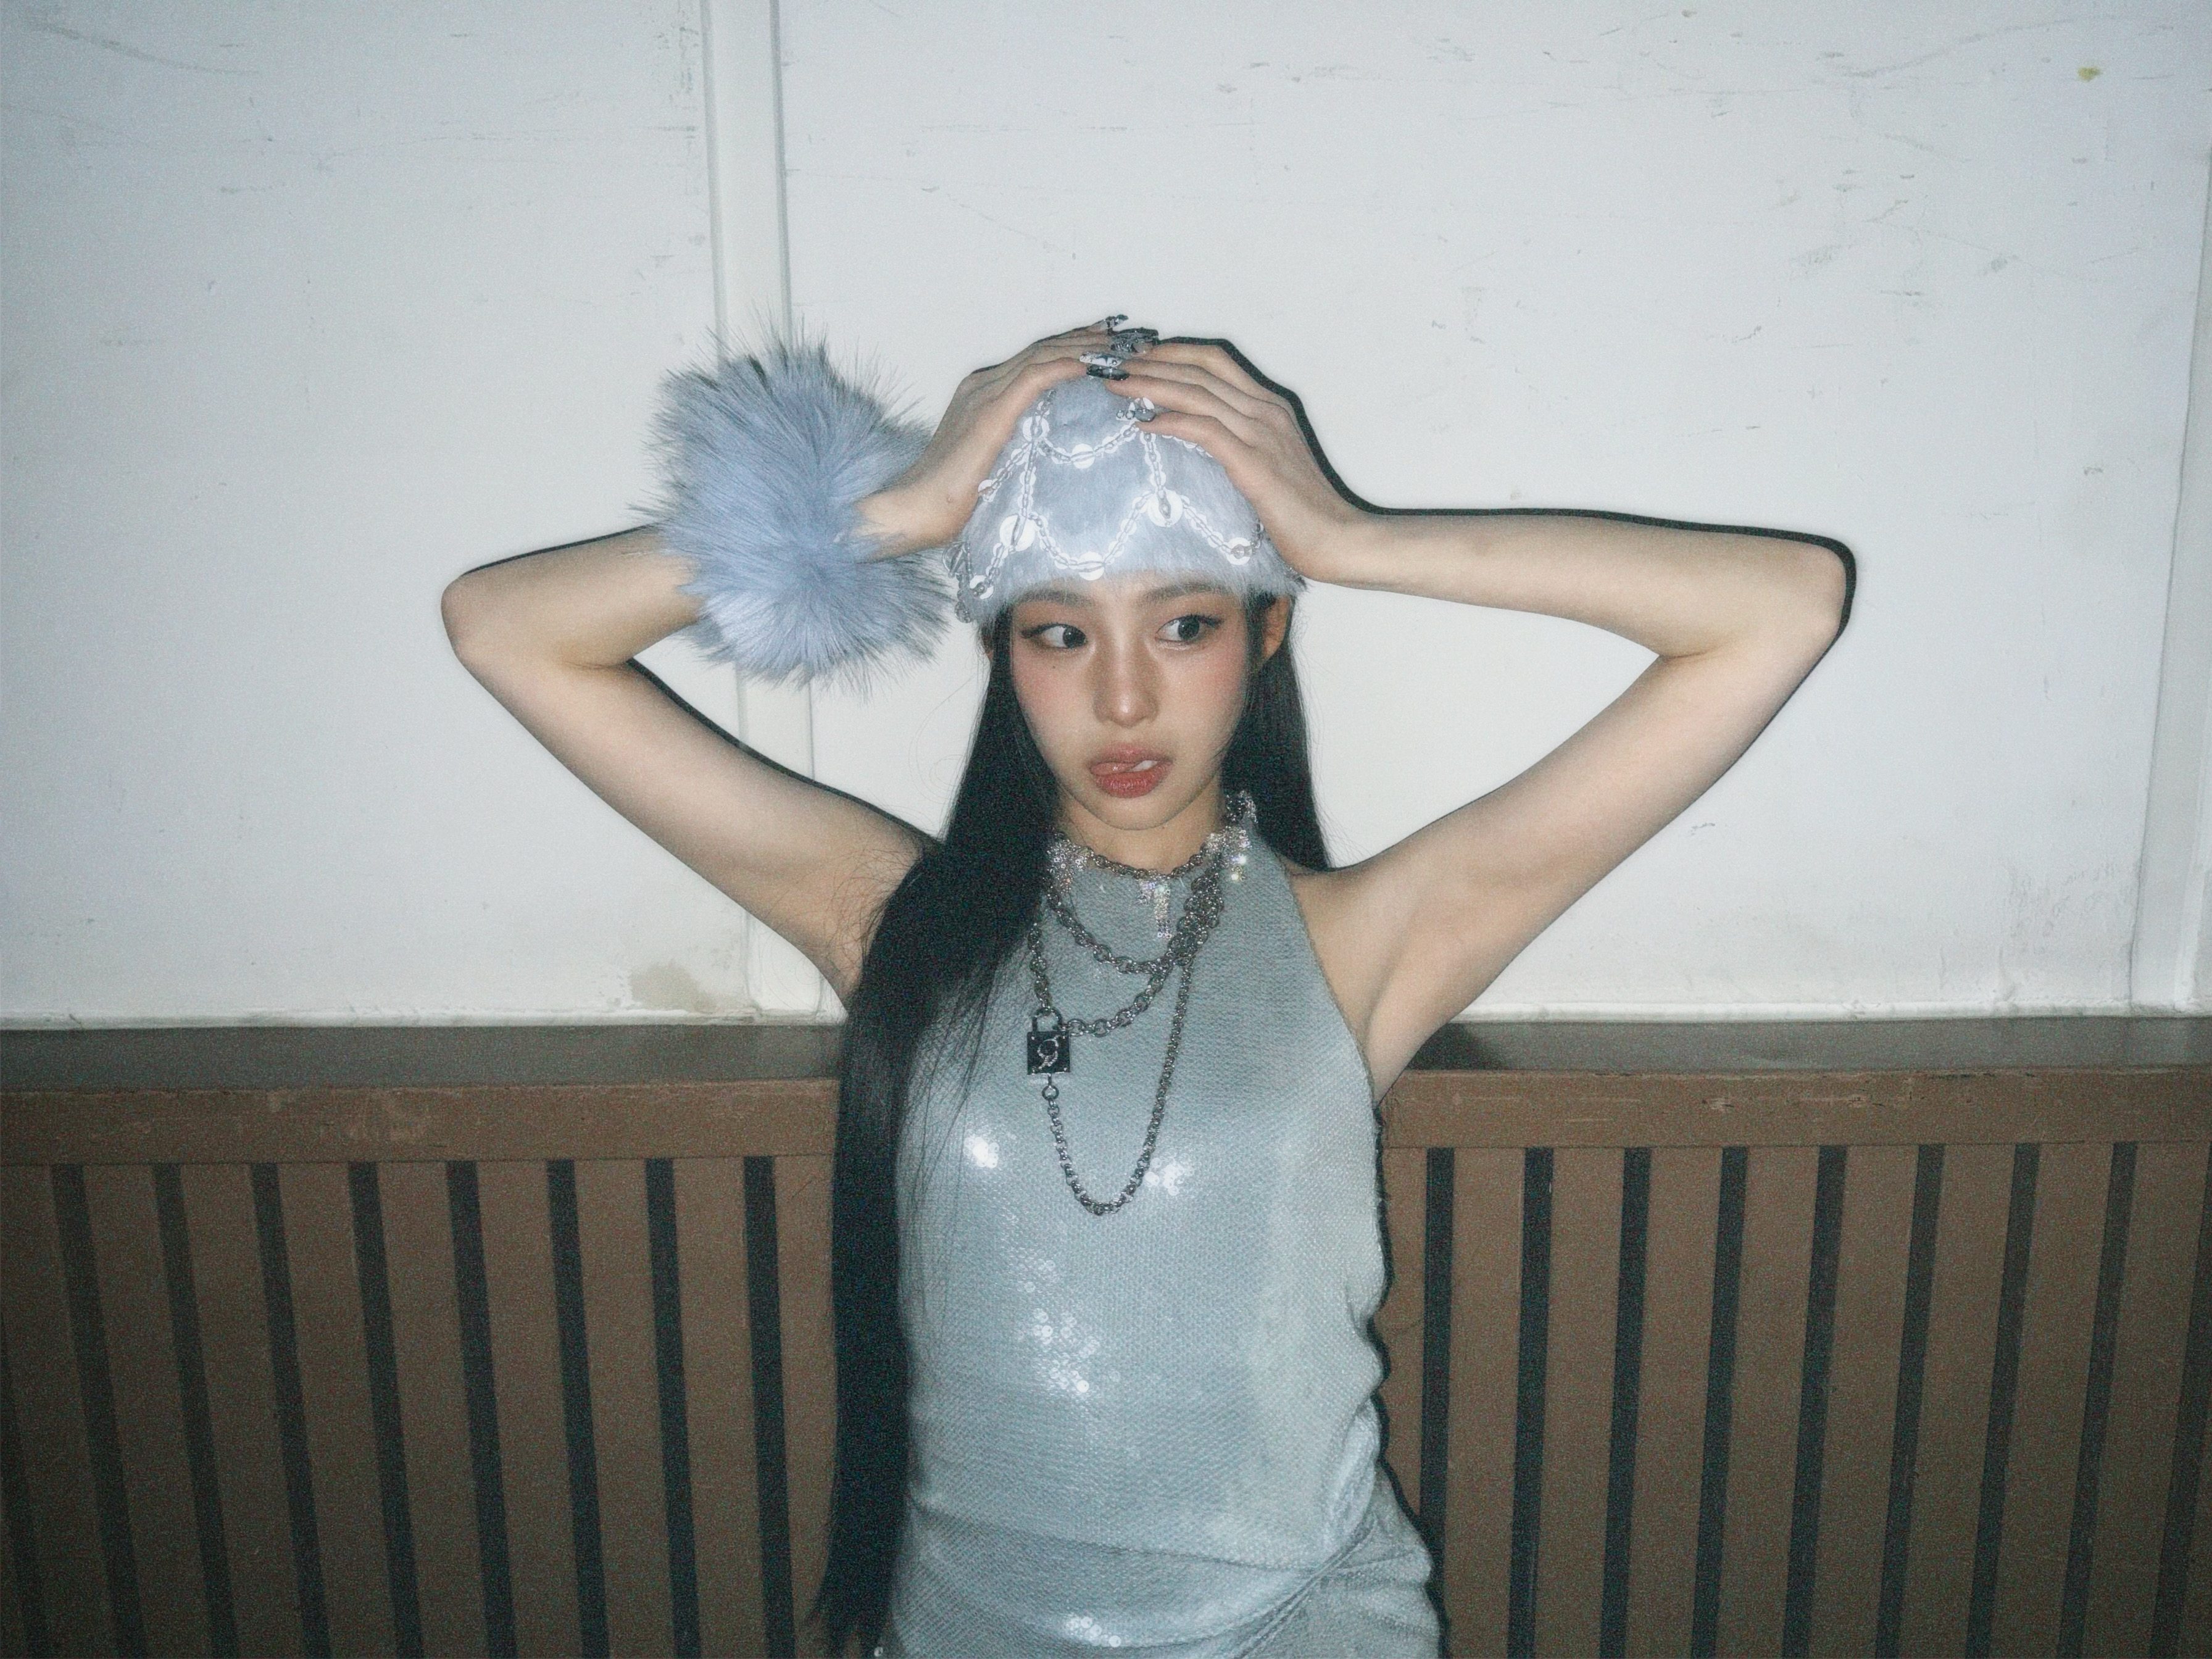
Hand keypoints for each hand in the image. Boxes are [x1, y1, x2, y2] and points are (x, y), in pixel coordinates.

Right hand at [858, 318, 1132, 553]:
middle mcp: (984, 384)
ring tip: (1125, 347)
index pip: (1038, 359)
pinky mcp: (990, 412)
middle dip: (1090, 339)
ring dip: (1088, 349)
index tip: (1111, 342)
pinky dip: (1070, 367)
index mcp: (984, 394)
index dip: (1075, 347)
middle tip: (1131, 334)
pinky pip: (1037, 377)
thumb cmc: (950, 501)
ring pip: (1045, 356)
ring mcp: (985, 394)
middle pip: (1046, 348)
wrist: (914, 508)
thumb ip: (1017, 450)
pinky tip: (1098, 367)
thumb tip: (1048, 458)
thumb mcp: (994, 466)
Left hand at [1101, 341, 1369, 580]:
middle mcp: (1265, 411)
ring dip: (1151, 386)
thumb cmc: (1302, 514)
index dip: (1173, 354)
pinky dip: (1170, 422)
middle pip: (1200, 369)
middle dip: (1152, 362)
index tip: (1139, 359)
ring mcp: (1261, 434)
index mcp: (1269, 408)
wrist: (1337, 538)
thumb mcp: (1267, 468)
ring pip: (1197, 394)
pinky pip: (1204, 430)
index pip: (1215, 362)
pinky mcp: (1253, 462)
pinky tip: (1143, 425)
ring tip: (1116, 387)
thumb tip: (1196, 445)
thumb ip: (1237, 448)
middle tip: (1112, 365)